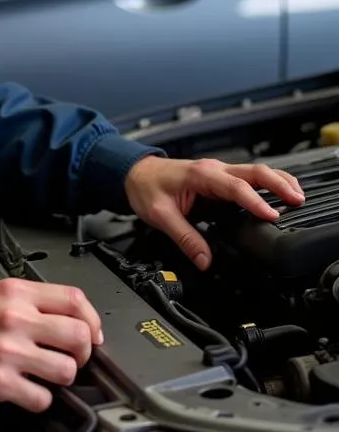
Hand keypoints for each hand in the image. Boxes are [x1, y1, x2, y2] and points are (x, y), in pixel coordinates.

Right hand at [0, 278, 101, 411]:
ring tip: (45, 373)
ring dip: (61, 377)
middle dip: (83, 352)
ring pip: (66, 370)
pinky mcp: (0, 382)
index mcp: (14, 292)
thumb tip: (64, 316)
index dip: (92, 319)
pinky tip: (26, 388)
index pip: (74, 298)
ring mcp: (9, 351)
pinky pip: (42, 398)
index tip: (92, 332)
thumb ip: (26, 301)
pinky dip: (38, 398)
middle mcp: (14, 318)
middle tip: (72, 357)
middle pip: (78, 335)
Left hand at [124, 155, 304, 270]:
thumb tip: (205, 261)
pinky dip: (268, 185)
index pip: (234, 187)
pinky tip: (279, 195)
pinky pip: (248, 178)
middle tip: (298, 200)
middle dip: (279, 184)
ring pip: (255, 172)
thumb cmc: (144, 187)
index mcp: (199, 175)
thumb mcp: (160, 216)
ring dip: (278, 181)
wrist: (132, 172)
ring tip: (298, 196)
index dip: (254, 201)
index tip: (271, 215)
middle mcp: (212, 170)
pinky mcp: (219, 178)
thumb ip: (185, 238)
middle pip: (254, 172)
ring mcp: (217, 172)